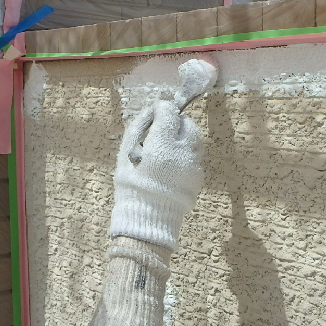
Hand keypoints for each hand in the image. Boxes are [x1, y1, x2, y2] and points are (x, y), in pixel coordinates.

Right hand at [109, 98, 203, 251]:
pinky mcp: (199, 176)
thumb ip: (139, 127)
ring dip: (184, 137)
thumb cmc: (131, 184)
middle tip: (163, 130)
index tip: (156, 112)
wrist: (148, 217)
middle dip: (176, 122)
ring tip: (170, 146)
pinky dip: (186, 155)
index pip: (169, 111)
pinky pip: (195, 157)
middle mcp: (183, 150)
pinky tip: (173, 164)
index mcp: (162, 142)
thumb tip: (150, 110)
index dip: (161, 108)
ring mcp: (194, 164)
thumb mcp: (126, 153)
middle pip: (187, 123)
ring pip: (196, 140)